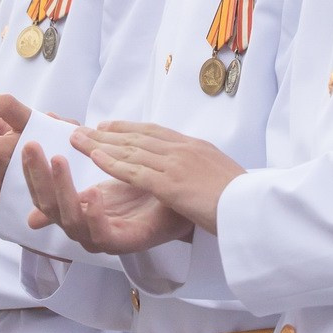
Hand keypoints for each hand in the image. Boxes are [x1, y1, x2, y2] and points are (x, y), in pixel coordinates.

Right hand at [21, 141, 192, 253]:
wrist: (183, 198)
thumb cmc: (143, 185)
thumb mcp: (106, 164)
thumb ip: (92, 147)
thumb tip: (51, 121)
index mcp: (77, 209)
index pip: (43, 194)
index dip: (33, 171)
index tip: (29, 145)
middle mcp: (84, 226)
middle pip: (51, 207)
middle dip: (39, 177)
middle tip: (34, 149)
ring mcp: (102, 238)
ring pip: (71, 221)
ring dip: (62, 189)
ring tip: (59, 161)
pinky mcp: (124, 244)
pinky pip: (101, 235)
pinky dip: (94, 214)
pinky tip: (93, 192)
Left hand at [69, 122, 243, 234]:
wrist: (256, 207)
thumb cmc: (243, 198)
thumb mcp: (222, 174)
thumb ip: (202, 167)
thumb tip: (195, 169)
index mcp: (194, 147)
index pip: (154, 132)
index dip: (128, 128)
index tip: (108, 125)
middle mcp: (182, 150)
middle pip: (136, 138)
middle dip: (106, 133)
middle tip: (82, 129)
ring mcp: (176, 165)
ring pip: (131, 151)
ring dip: (100, 144)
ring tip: (77, 139)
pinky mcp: (171, 185)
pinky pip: (135, 172)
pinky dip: (113, 163)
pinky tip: (95, 159)